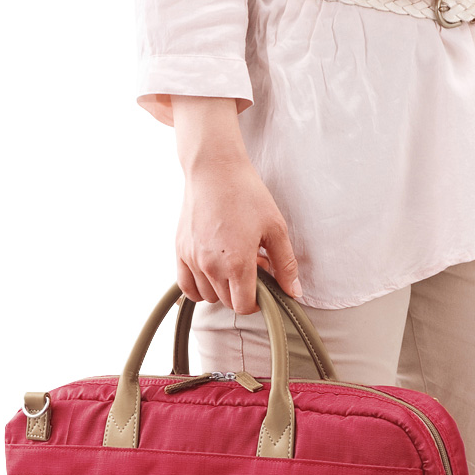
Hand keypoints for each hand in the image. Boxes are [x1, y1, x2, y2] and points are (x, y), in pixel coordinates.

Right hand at [175, 157, 300, 312]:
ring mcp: (192, 259)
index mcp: (236, 263)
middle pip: (227, 302)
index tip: (263, 290)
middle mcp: (211, 266)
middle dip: (242, 292)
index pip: (244, 306)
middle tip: (251, 269)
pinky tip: (212, 273)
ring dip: (222, 289)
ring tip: (232, 265)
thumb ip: (286, 264)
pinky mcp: (180, 250)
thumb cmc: (247, 194)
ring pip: (207, 296)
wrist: (214, 169)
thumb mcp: (276, 229)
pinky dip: (199, 288)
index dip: (257, 302)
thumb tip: (294, 292)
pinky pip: (186, 286)